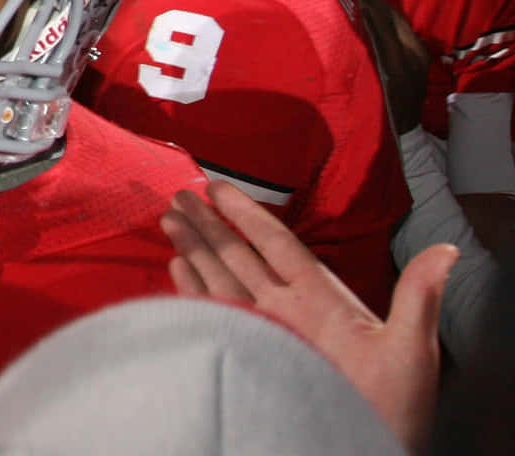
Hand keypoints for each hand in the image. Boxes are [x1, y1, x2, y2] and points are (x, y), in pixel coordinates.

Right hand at [162, 183, 452, 452]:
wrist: (359, 447)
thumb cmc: (393, 407)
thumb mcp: (410, 348)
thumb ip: (418, 296)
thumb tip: (447, 250)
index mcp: (321, 299)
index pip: (277, 244)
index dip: (248, 214)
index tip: (221, 186)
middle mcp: (287, 309)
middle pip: (239, 255)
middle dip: (210, 224)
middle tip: (182, 193)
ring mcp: (265, 332)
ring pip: (221, 279)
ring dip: (195, 249)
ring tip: (170, 219)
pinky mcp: (249, 355)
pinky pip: (215, 315)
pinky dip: (192, 291)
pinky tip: (177, 268)